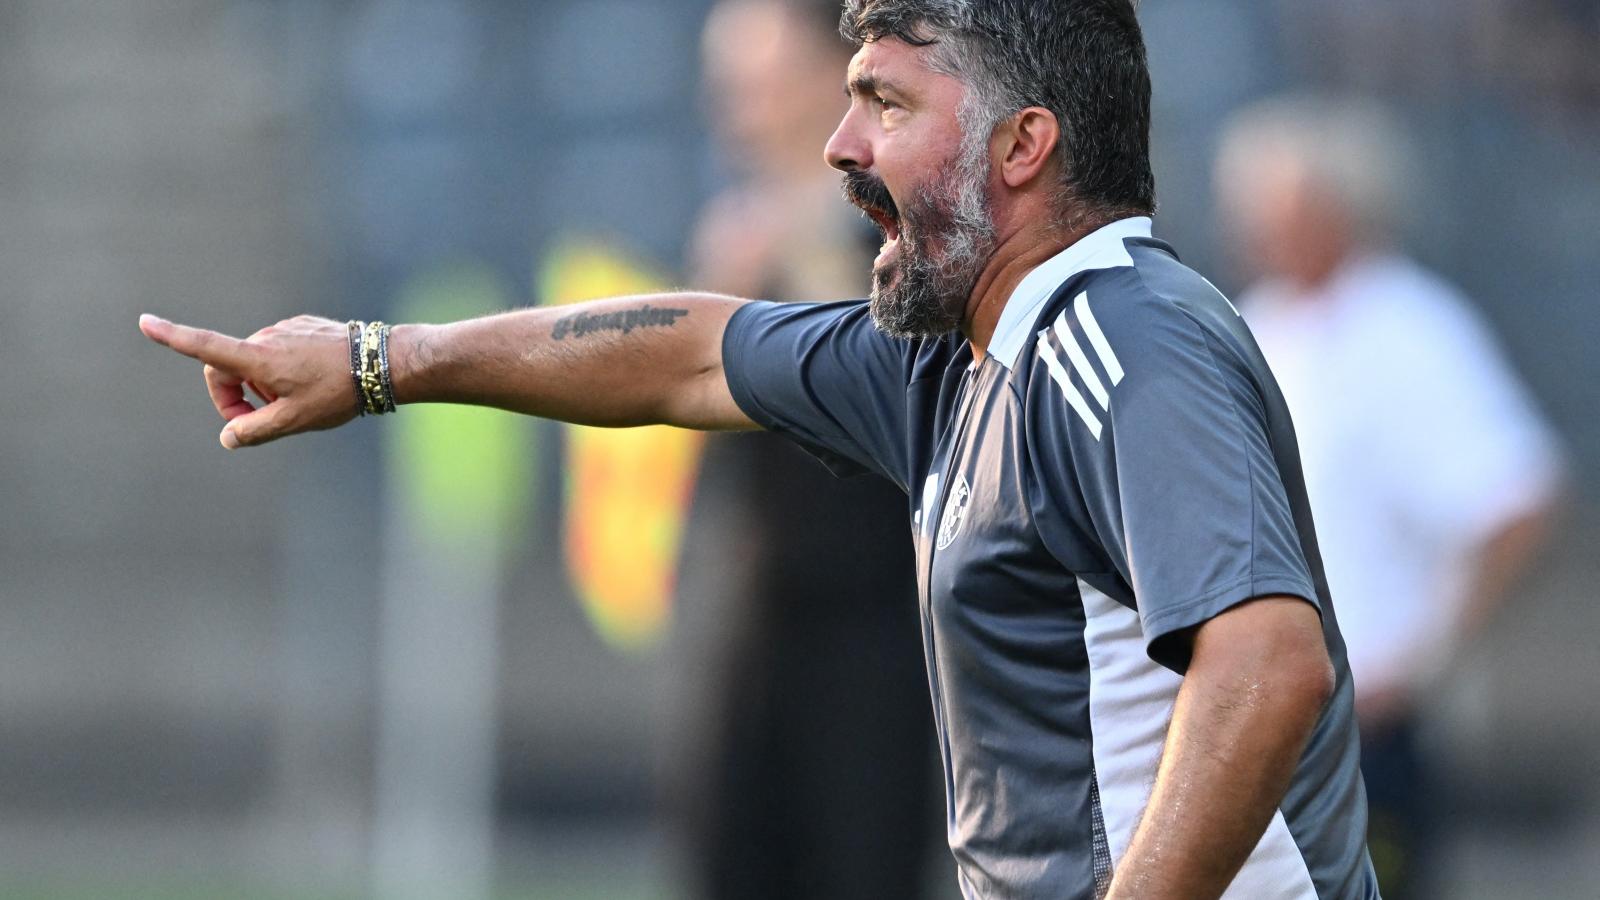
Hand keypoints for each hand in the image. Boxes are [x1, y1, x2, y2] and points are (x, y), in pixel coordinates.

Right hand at [139, 313, 359, 448]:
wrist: (383, 364)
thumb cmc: (338, 393)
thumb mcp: (294, 420)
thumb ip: (254, 430)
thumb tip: (228, 437)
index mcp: (258, 357)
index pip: (205, 346)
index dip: (172, 337)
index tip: (146, 322)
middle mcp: (267, 337)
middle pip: (227, 366)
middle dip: (233, 395)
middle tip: (259, 421)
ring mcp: (286, 328)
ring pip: (255, 360)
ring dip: (261, 384)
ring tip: (297, 400)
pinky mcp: (303, 326)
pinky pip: (279, 350)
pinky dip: (281, 370)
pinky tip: (311, 382)